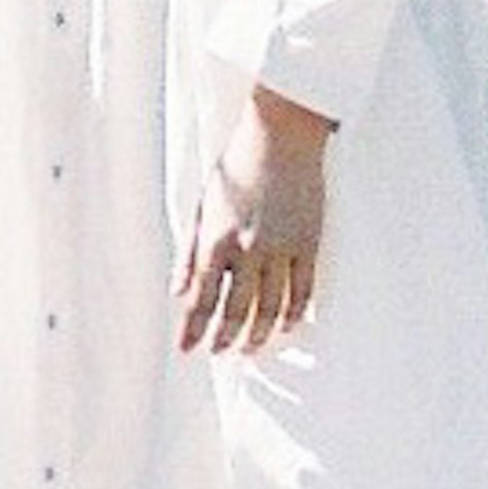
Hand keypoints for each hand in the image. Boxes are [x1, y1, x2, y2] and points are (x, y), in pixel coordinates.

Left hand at [173, 84, 331, 358]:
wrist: (282, 135)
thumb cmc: (237, 165)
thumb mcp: (202, 205)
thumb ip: (190, 253)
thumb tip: (178, 292)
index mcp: (217, 239)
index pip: (202, 297)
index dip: (193, 328)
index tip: (188, 349)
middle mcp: (249, 248)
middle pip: (237, 308)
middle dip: (226, 337)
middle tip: (221, 353)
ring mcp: (283, 247)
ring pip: (273, 306)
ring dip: (260, 332)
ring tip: (251, 347)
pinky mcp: (310, 241)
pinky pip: (304, 289)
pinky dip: (295, 312)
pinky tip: (287, 325)